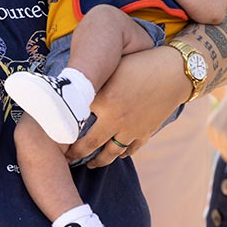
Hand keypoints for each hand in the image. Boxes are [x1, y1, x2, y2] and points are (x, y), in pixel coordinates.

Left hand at [65, 47, 189, 167]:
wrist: (173, 73)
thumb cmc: (140, 63)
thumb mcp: (112, 67)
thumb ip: (93, 81)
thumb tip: (70, 88)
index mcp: (103, 100)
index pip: (76, 119)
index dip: (63, 129)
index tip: (52, 135)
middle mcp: (115, 118)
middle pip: (89, 143)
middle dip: (75, 153)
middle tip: (64, 157)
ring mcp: (131, 129)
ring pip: (110, 153)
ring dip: (97, 160)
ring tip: (88, 163)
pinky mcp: (145, 133)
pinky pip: (129, 150)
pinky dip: (120, 154)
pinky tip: (115, 155)